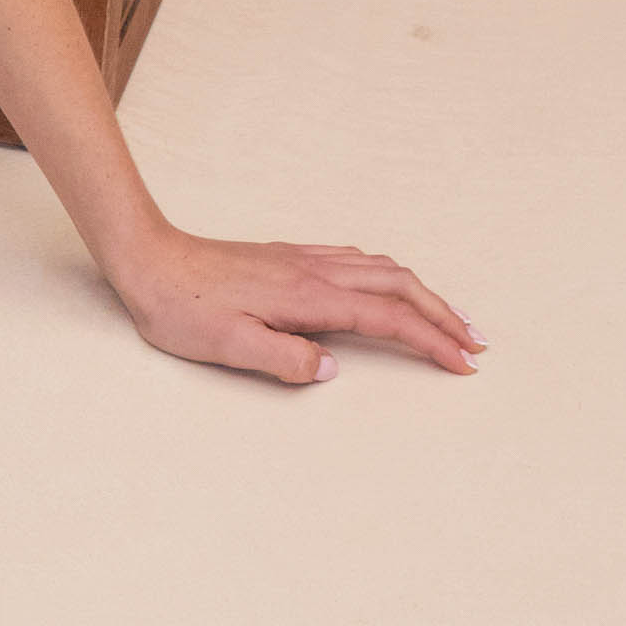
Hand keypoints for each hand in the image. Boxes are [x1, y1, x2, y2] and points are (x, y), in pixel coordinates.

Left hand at [107, 229, 483, 385]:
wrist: (147, 259)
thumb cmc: (181, 307)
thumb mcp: (228, 345)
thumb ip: (285, 359)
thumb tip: (331, 368)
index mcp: (309, 297)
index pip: (389, 319)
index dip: (432, 341)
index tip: (463, 364)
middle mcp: (315, 271)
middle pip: (400, 286)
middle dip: (444, 315)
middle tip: (477, 343)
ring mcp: (304, 259)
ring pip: (383, 269)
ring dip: (423, 293)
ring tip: (448, 319)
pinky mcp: (289, 256)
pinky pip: (357, 260)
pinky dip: (389, 276)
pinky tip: (388, 286)